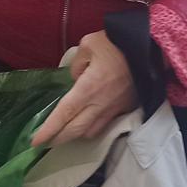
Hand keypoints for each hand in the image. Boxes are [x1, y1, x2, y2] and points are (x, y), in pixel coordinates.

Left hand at [33, 31, 138, 147]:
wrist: (150, 49)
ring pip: (90, 132)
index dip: (49, 130)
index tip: (36, 141)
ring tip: (64, 133)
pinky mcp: (125, 109)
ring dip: (75, 136)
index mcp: (88, 88)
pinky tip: (86, 124)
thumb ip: (76, 64)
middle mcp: (100, 104)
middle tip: (45, 142)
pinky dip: (91, 129)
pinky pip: (104, 125)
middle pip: (75, 130)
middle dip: (58, 138)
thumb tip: (76, 77)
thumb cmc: (117, 44)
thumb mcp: (88, 45)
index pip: (64, 114)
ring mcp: (114, 109)